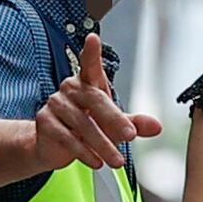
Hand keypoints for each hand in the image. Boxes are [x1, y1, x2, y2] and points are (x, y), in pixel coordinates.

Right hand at [25, 35, 156, 173]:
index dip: (91, 53)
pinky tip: (96, 162)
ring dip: (102, 145)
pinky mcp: (46, 123)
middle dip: (114, 120)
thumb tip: (156, 127)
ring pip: (83, 124)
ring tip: (116, 161)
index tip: (92, 39)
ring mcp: (55, 105)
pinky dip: (85, 153)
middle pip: (94, 101)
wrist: (51, 146)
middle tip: (130, 136)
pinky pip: (68, 138)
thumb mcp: (112, 125)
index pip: (90, 64)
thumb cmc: (84, 127)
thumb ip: (133, 123)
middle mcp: (70, 89)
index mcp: (88, 83)